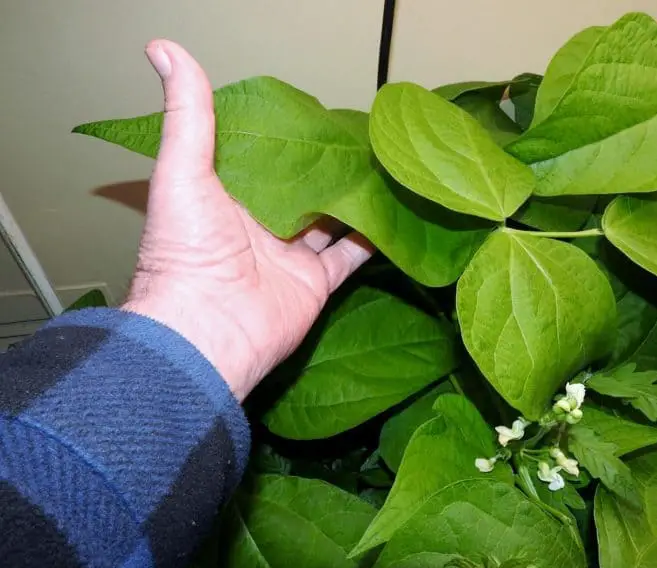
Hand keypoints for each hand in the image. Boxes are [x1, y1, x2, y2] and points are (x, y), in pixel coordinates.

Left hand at [123, 40, 373, 400]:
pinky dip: (372, 238)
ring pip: (330, 219)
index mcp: (228, 199)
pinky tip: (393, 210)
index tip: (313, 111)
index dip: (285, 137)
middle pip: (301, 189)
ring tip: (381, 165)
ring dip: (353, 196)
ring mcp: (291, 256)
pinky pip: (350, 257)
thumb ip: (187, 116)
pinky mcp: (316, 282)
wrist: (207, 329)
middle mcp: (260, 227)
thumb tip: (164, 50)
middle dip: (325, 166)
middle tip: (356, 136)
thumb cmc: (186, 252)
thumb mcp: (182, 172)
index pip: (261, 160)